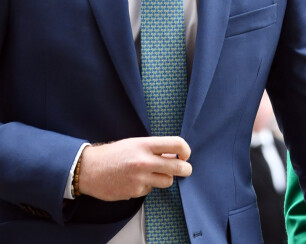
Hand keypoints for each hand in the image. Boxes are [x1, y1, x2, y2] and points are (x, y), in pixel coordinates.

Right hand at [77, 136, 191, 200]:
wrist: (89, 169)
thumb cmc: (114, 154)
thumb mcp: (135, 143)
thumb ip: (155, 148)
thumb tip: (175, 154)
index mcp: (145, 145)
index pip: (176, 144)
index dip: (186, 150)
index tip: (185, 154)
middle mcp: (144, 161)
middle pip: (178, 167)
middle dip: (185, 169)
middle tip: (186, 169)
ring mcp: (140, 179)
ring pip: (167, 181)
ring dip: (165, 178)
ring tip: (156, 173)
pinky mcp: (134, 192)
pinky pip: (150, 190)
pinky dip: (148, 186)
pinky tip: (136, 180)